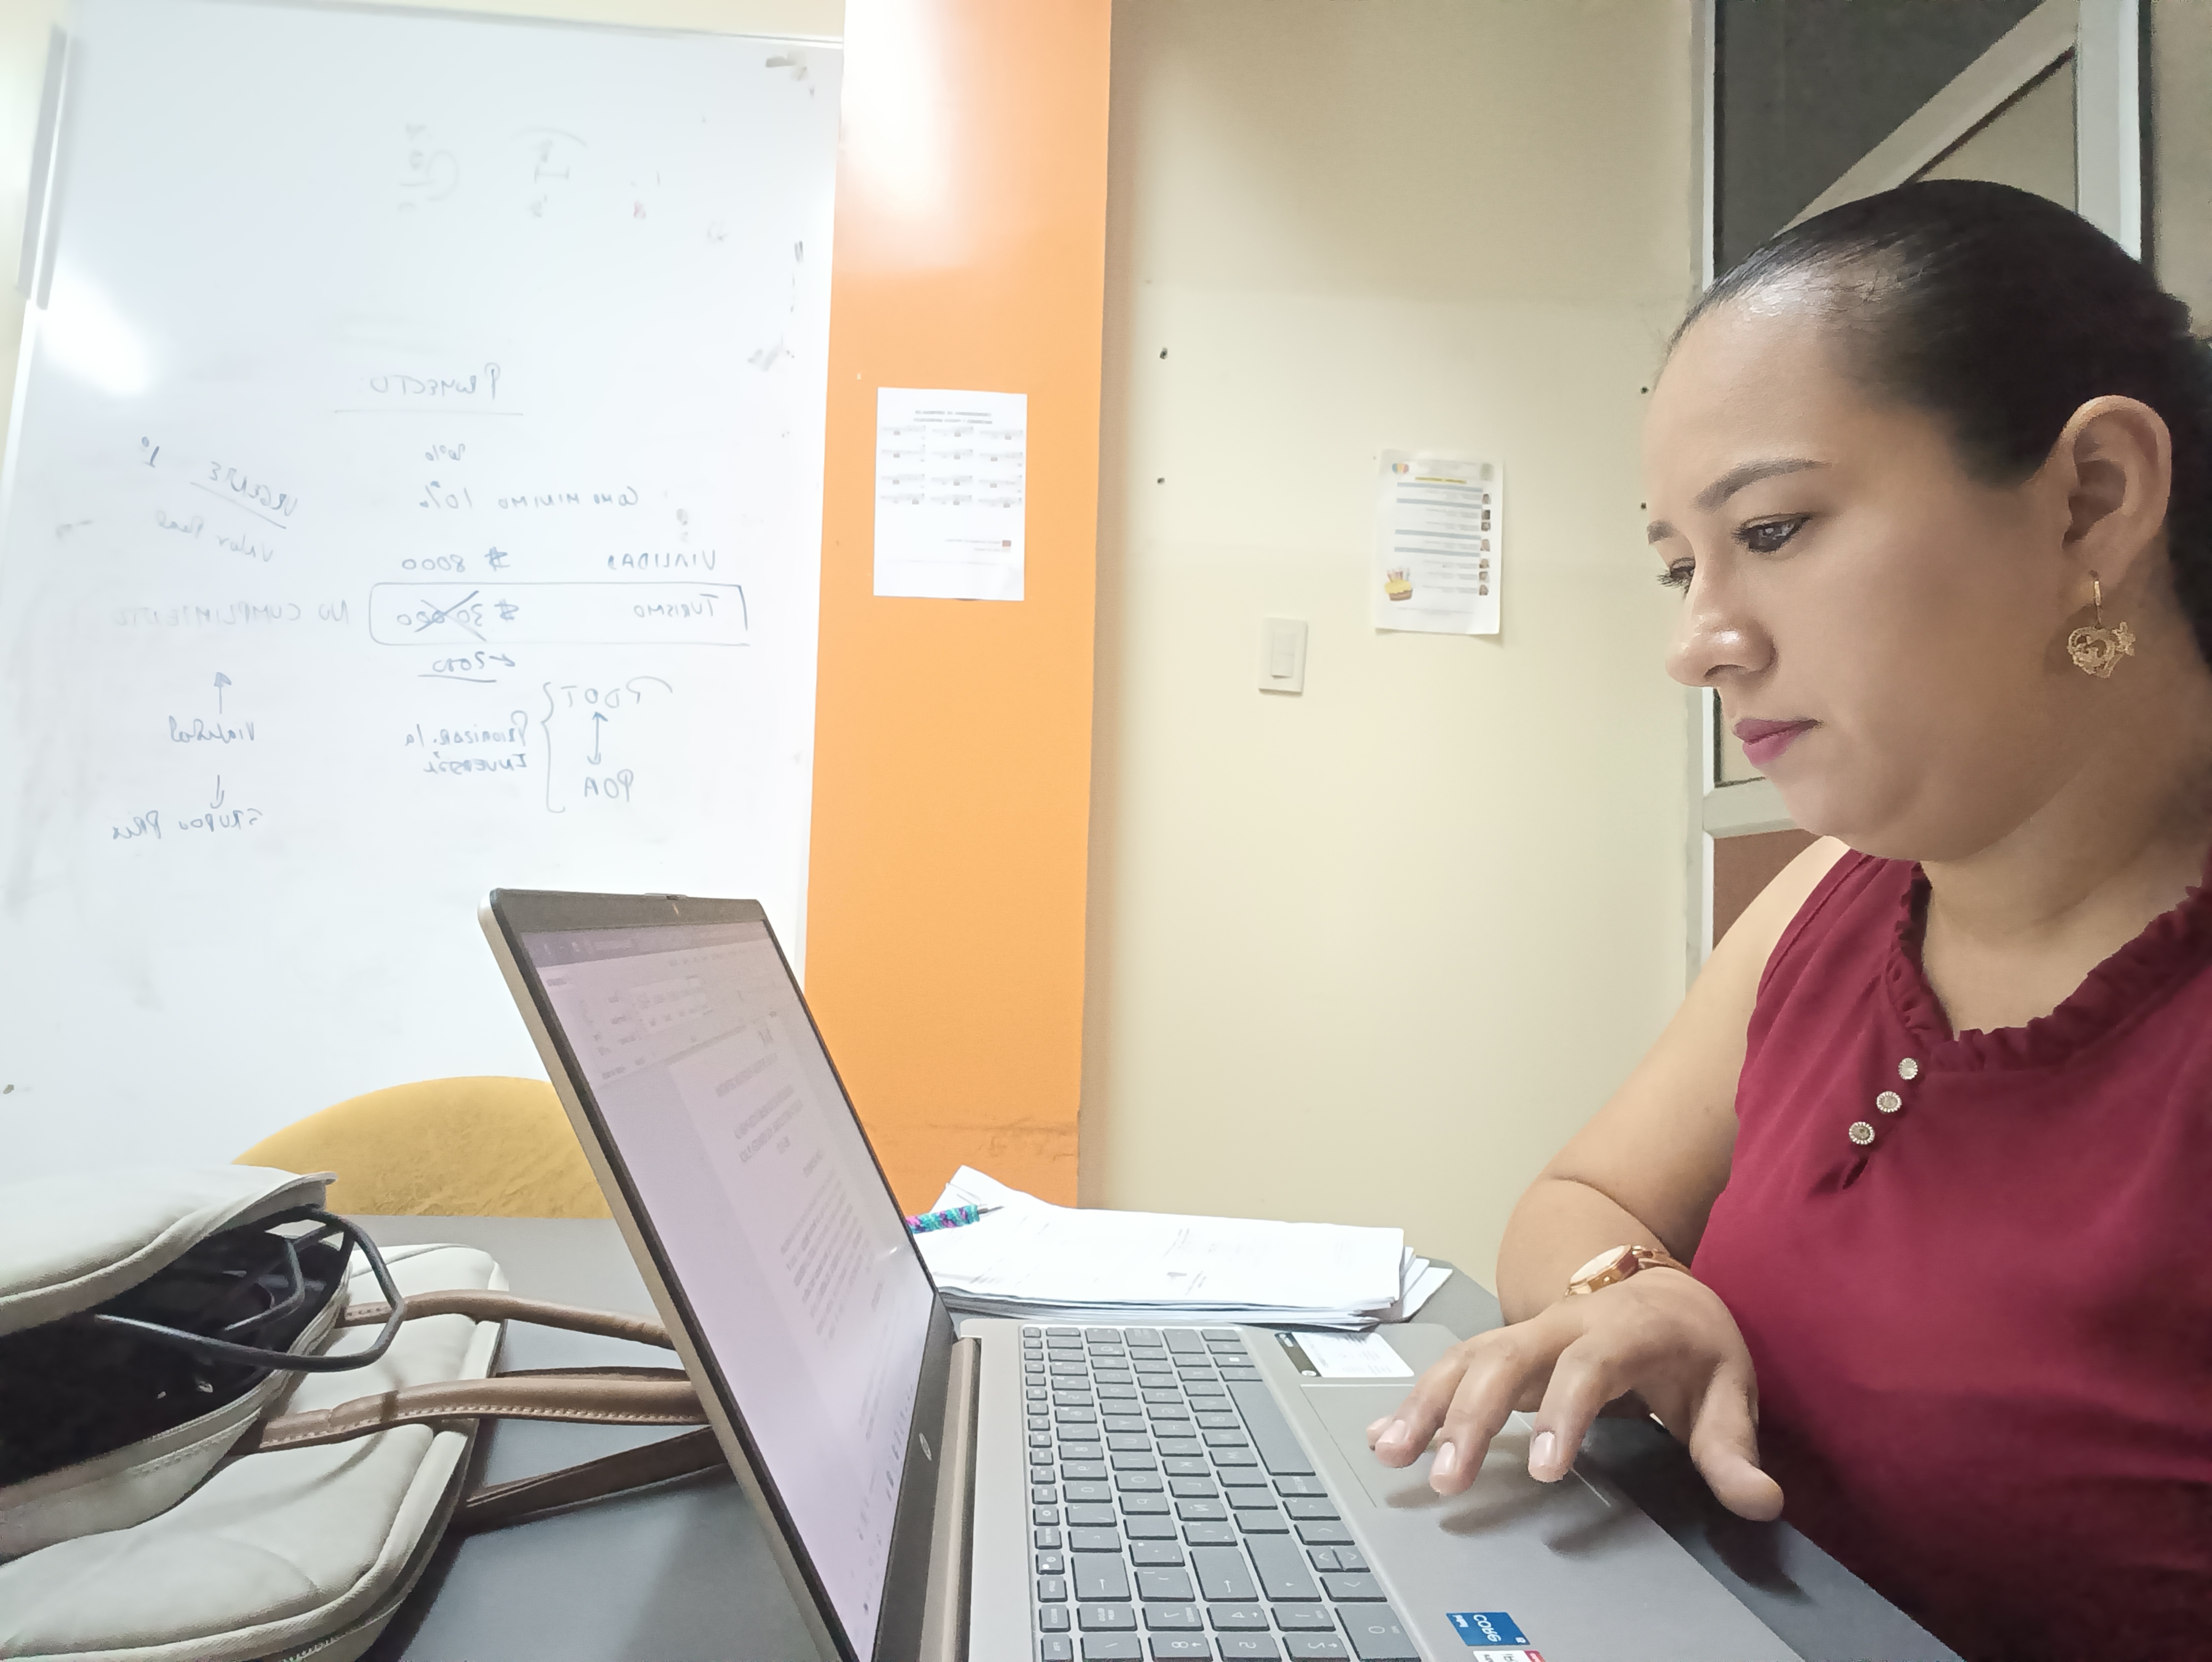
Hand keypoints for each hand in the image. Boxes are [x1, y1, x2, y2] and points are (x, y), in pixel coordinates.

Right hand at [1364, 1269, 1782, 1520]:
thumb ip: (1734, 1448)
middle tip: (1448, 1477)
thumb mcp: (1727, 1387)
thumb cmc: (1689, 1342)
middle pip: (1504, 1359)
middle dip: (1471, 1416)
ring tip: (1392, 1453)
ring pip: (1465, 1359)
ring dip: (1427, 1406)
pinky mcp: (1502, 1348)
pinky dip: (1416, 1399)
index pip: (1586, 1366)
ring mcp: (1524, 1333)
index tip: (1546, 1468)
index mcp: (1622, 1329)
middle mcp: (1563, 1323)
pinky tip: (1385, 1435)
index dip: (1564, 1412)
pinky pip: (1451, 1367)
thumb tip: (1758, 1502)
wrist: (1656, 1286)